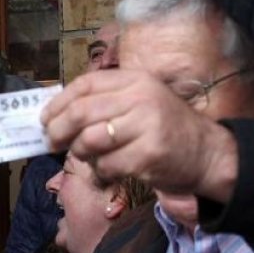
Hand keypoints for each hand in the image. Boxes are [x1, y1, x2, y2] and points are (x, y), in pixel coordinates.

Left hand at [40, 69, 237, 201]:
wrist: (208, 154)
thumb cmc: (166, 129)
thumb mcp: (140, 103)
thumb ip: (105, 103)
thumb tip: (56, 116)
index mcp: (135, 80)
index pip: (85, 85)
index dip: (59, 103)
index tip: (45, 119)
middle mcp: (140, 97)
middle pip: (81, 112)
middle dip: (59, 131)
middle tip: (52, 143)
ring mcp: (146, 125)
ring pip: (89, 140)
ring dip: (81, 154)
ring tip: (88, 158)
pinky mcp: (149, 154)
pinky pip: (106, 165)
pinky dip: (100, 172)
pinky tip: (109, 171)